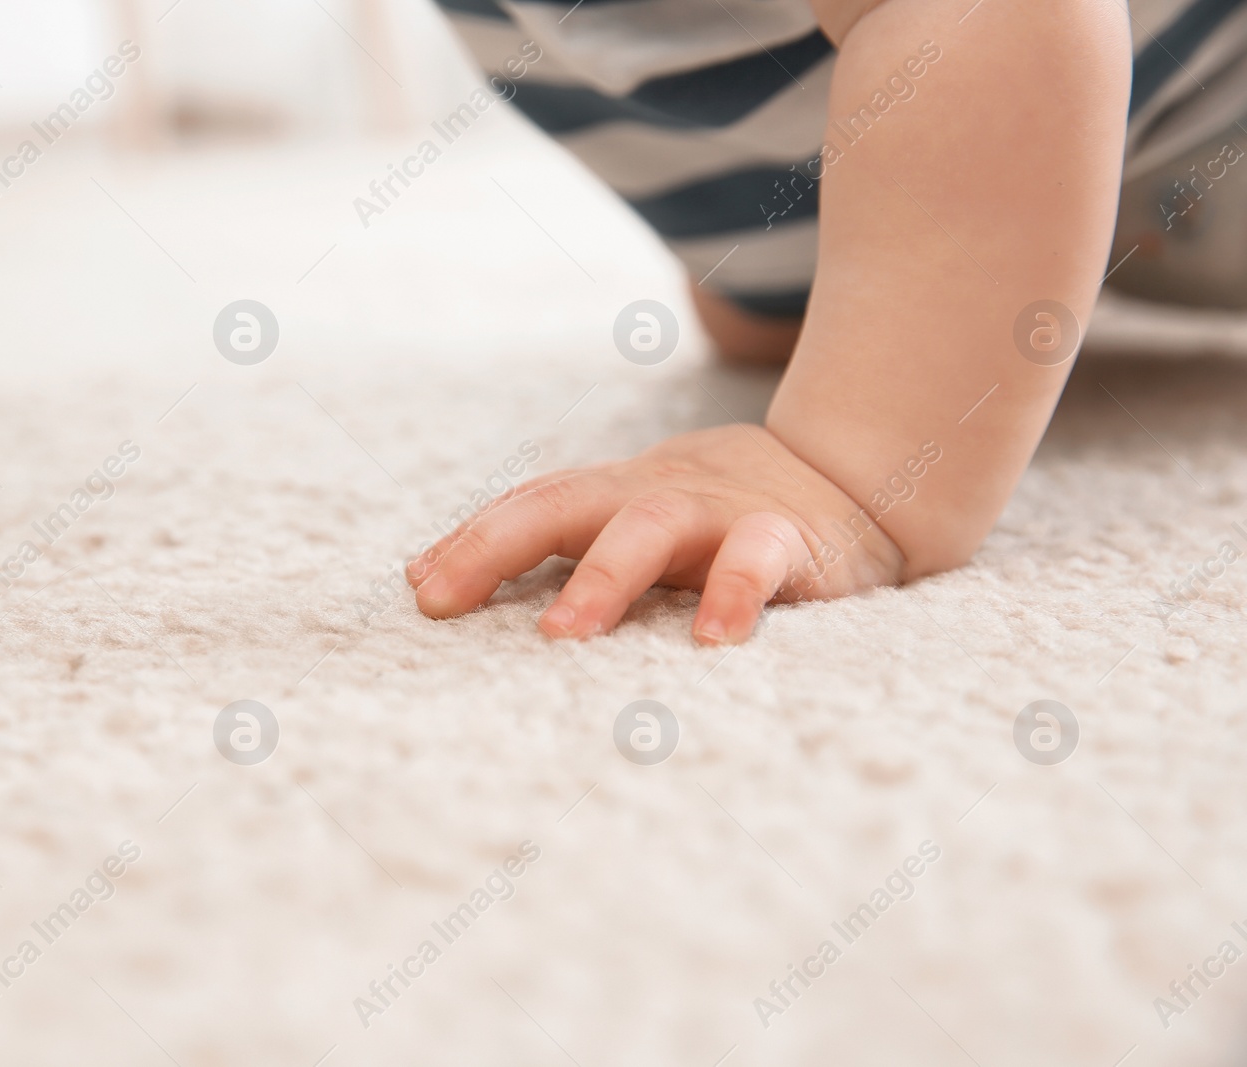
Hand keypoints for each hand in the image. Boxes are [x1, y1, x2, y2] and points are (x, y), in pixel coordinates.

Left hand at [405, 424, 906, 643]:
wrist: (845, 480)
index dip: (470, 543)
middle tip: (442, 600)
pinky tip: (713, 643)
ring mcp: (714, 512)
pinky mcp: (783, 538)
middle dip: (496, 547)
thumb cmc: (709, 519)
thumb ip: (536, 544)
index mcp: (608, 496)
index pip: (526, 508)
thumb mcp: (619, 521)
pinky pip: (755, 560)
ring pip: (648, 526)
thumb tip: (419, 576)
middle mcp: (649, 495)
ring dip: (602, 578)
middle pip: (561, 504)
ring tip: (562, 636)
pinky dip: (733, 594)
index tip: (419, 590)